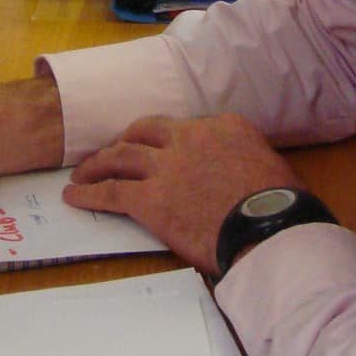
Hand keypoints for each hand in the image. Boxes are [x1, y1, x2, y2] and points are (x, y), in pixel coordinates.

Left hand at [65, 113, 302, 275]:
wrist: (269, 229)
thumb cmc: (281, 205)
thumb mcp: (270, 164)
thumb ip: (244, 158)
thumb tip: (235, 171)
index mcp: (223, 126)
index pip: (186, 126)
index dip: (169, 139)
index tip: (163, 150)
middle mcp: (190, 137)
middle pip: (146, 131)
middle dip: (126, 140)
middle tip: (114, 151)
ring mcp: (166, 167)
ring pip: (121, 156)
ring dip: (99, 163)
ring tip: (83, 172)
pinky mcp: (150, 199)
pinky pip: (110, 191)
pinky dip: (88, 193)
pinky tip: (74, 196)